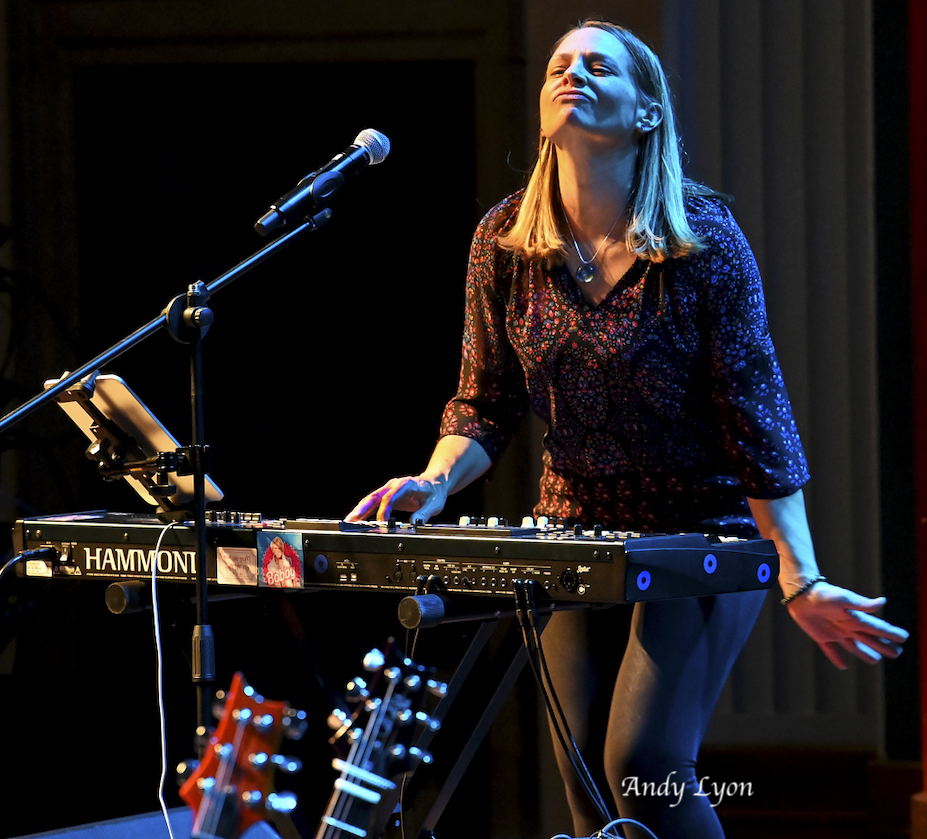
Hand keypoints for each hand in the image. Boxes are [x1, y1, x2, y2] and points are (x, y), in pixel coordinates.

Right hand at [345, 476, 446, 523]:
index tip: (380, 523)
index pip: (389, 498)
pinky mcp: (387, 496)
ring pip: (370, 500)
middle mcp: (394, 485)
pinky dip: (364, 511)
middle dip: (362, 509)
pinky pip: (373, 503)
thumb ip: (424, 514)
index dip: (383, 511)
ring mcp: (389, 490)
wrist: (435, 484)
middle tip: (351, 520)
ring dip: (359, 510)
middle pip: (374, 497)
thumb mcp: (434, 504)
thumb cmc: (434, 492)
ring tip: (349, 521)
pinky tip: (356, 519)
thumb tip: (413, 524)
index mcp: (405, 485)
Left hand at [786, 582, 908, 668]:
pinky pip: (831, 650)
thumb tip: (883, 602)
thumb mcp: (845, 598)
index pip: (878, 628)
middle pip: (870, 640)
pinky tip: (843, 666)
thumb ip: (863, 604)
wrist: (802, 594)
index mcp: (856, 619)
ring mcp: (835, 633)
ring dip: (865, 654)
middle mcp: (848, 627)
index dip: (891, 633)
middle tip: (896, 653)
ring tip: (875, 659)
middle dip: (884, 646)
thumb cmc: (825, 594)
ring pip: (854, 647)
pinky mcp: (821, 636)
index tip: (904, 637)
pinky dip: (837, 658)